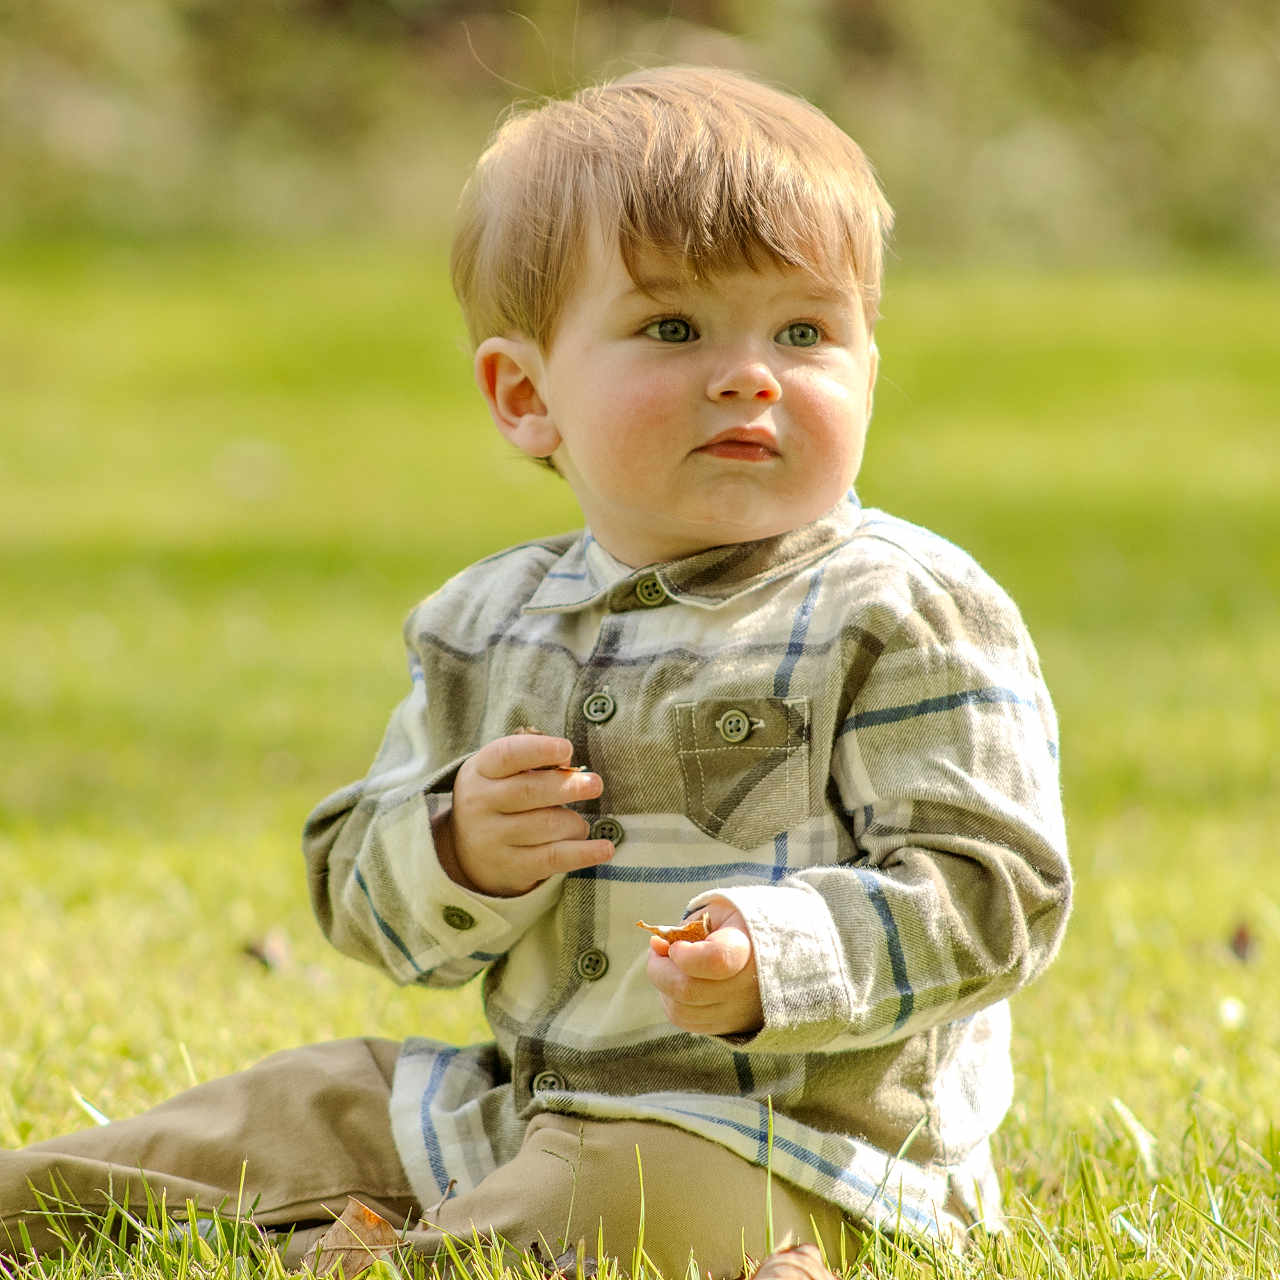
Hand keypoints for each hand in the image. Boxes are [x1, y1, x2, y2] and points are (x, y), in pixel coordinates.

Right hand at [438, 733, 611, 895]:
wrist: (466, 850)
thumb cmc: (499, 796)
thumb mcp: (502, 772)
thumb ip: (534, 760)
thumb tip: (569, 763)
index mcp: (481, 771)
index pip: (507, 755)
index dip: (538, 750)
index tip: (567, 749)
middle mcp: (481, 804)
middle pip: (529, 792)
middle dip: (567, 786)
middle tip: (595, 783)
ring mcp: (493, 838)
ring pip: (547, 826)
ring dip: (575, 822)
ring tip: (581, 824)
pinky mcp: (511, 867)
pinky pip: (553, 859)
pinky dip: (583, 853)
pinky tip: (605, 849)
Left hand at [645, 898, 762, 1035]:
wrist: (784, 955)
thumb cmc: (744, 927)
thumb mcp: (721, 911)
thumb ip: (688, 926)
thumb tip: (657, 944)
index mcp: (749, 950)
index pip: (715, 961)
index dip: (684, 954)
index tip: (677, 944)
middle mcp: (746, 987)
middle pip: (687, 990)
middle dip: (659, 969)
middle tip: (658, 950)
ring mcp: (739, 1012)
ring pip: (681, 1012)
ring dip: (663, 988)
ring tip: (669, 966)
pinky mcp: (731, 1026)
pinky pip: (688, 1023)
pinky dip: (674, 1003)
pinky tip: (679, 983)